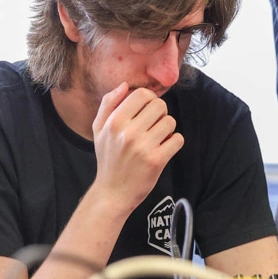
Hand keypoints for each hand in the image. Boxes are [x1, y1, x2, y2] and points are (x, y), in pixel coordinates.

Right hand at [92, 82, 184, 213]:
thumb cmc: (108, 158)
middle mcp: (128, 133)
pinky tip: (163, 149)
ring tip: (156, 139)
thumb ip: (108, 104)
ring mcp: (143, 147)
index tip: (147, 110)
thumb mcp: (99, 129)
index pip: (142, 94)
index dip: (149, 99)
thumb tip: (124, 85)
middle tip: (152, 126)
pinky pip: (178, 139)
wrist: (112, 193)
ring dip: (167, 130)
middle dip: (160, 114)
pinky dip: (174, 143)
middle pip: (160, 105)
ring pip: (170, 121)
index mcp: (114, 122)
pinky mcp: (156, 160)